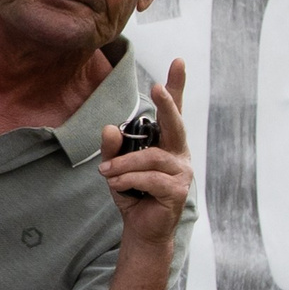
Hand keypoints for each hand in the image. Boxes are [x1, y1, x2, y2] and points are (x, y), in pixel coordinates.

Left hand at [100, 59, 190, 242]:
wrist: (140, 228)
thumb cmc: (132, 193)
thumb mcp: (115, 167)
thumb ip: (112, 148)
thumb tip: (110, 128)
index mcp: (166, 144)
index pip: (174, 112)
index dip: (177, 86)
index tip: (178, 61)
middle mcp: (178, 154)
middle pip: (176, 124)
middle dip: (168, 105)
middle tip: (157, 87)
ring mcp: (182, 172)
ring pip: (151, 158)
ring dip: (123, 165)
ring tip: (107, 173)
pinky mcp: (177, 191)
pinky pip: (150, 178)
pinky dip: (128, 180)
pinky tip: (117, 185)